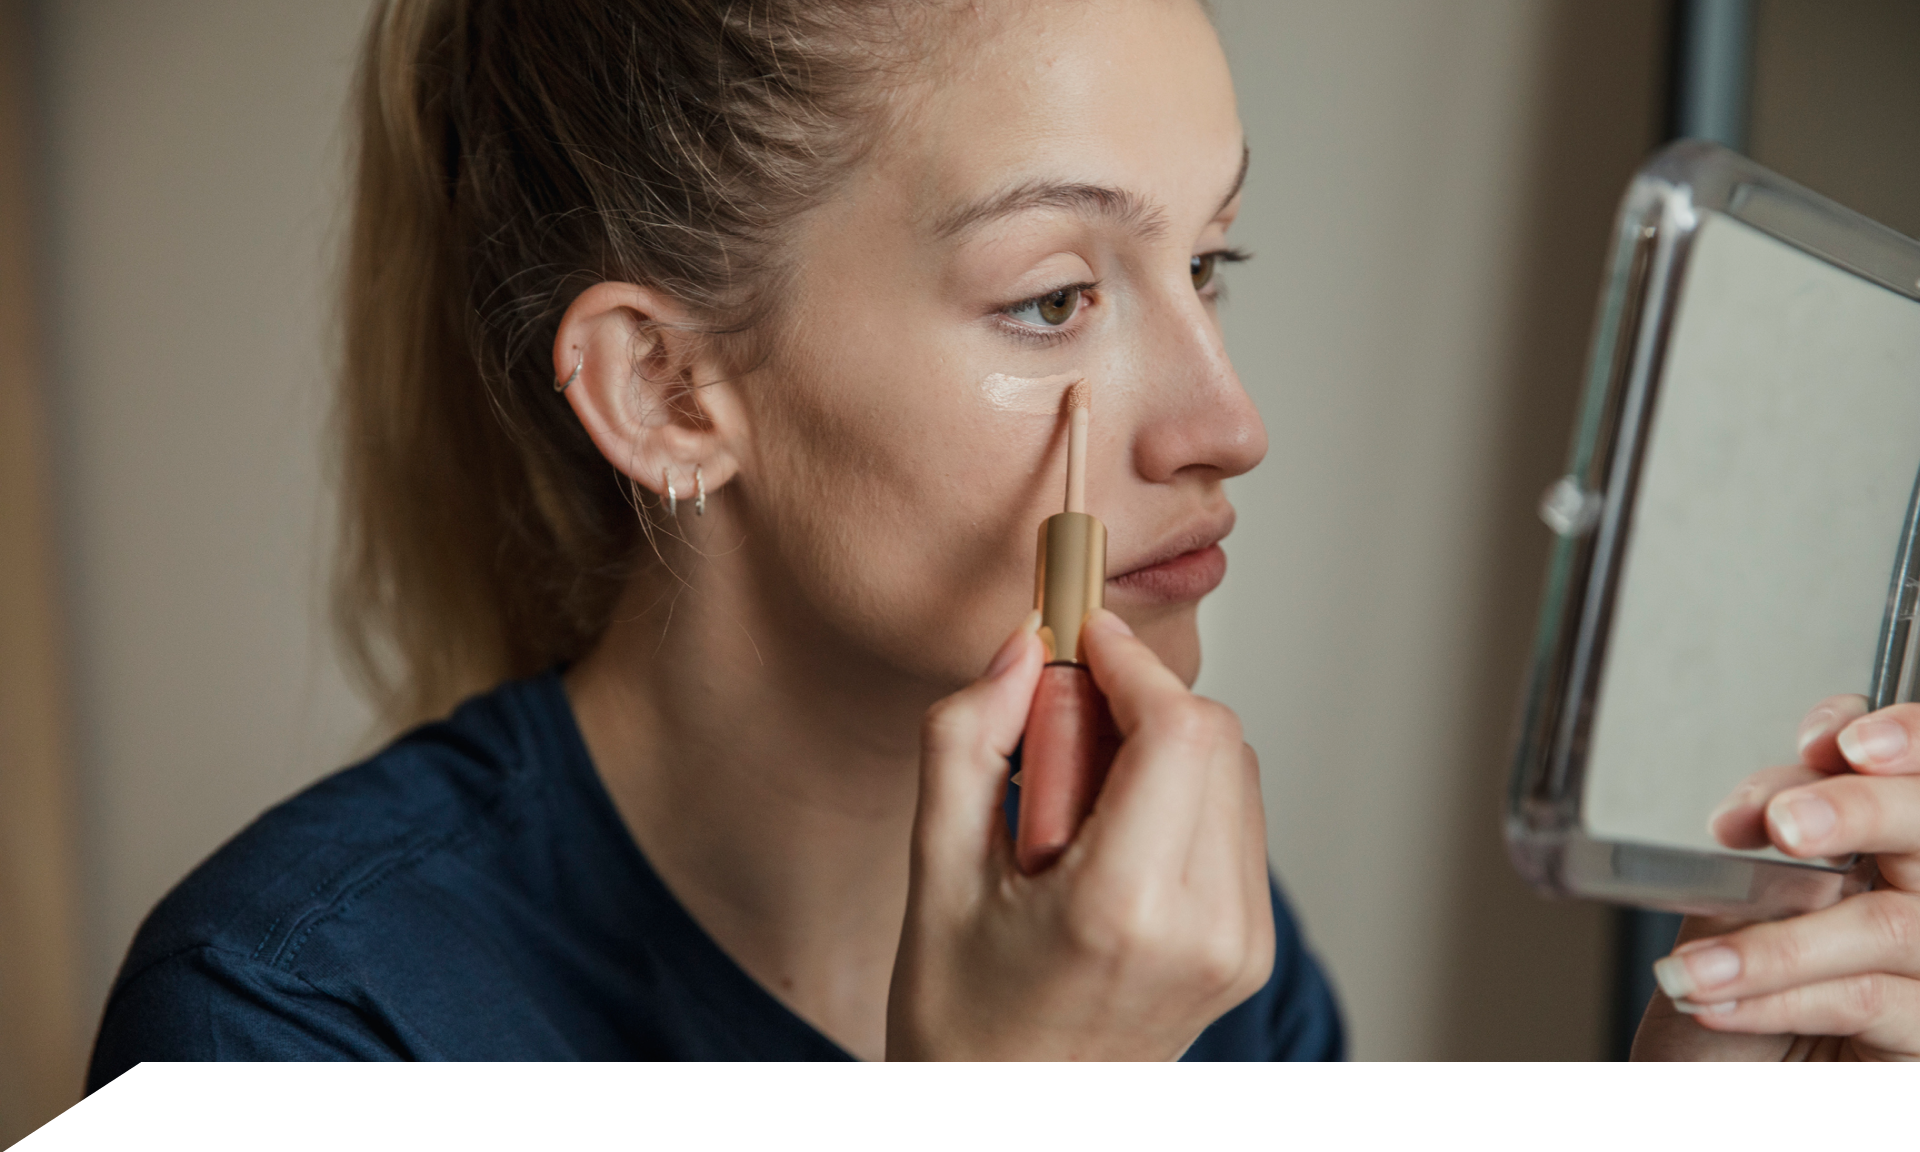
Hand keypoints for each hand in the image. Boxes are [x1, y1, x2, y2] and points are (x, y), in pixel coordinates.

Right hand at [886, 609, 1274, 1059]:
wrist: (1010, 1114)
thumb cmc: (962, 1019)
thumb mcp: (932, 874)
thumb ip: (967, 741)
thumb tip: (1021, 647)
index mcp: (1124, 909)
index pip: (1179, 730)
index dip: (1132, 663)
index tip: (1081, 637)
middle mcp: (1205, 929)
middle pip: (1215, 737)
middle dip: (1137, 704)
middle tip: (1055, 737)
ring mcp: (1239, 945)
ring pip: (1233, 771)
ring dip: (1159, 747)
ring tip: (1073, 807)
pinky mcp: (1248, 950)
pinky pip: (1233, 821)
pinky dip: (1178, 795)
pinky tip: (1107, 838)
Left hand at [1633, 695, 1919, 1060]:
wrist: (1711, 1071)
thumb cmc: (1731, 989)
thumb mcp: (1737, 902)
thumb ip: (1770, 846)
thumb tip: (1772, 805)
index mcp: (1886, 845)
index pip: (1916, 769)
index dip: (1901, 736)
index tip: (1828, 741)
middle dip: (1859, 809)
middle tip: (1786, 824)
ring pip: (1888, 922)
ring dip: (1776, 942)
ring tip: (1695, 965)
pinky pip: (1866, 997)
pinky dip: (1779, 995)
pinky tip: (1716, 999)